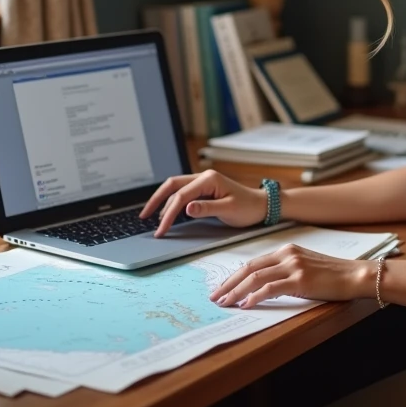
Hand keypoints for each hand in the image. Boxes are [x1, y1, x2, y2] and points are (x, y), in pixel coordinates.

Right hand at [140, 170, 266, 236]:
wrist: (261, 205)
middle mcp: (203, 177)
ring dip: (162, 201)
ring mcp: (202, 182)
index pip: (181, 196)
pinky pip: (182, 192)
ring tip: (152, 217)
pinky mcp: (203, 189)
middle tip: (144, 217)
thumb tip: (186, 208)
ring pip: (175, 188)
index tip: (161, 229)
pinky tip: (166, 212)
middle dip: (156, 200)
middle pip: (172, 185)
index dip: (168, 213)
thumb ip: (206, 208)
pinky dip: (171, 201)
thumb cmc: (248, 208)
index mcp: (209, 179)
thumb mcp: (229, 210)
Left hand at [211, 244, 372, 309]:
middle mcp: (287, 255)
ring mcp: (293, 266)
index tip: (223, 287)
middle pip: (249, 268)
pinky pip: (270, 288)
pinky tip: (246, 305)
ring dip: (236, 291)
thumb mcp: (306, 267)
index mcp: (286, 250)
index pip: (253, 263)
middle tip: (215, 296)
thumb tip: (264, 287)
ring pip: (255, 278)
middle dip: (229, 283)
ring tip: (225, 303)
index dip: (234, 276)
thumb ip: (286, 272)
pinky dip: (254, 296)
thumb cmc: (333, 275)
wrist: (355, 275)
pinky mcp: (300, 280)